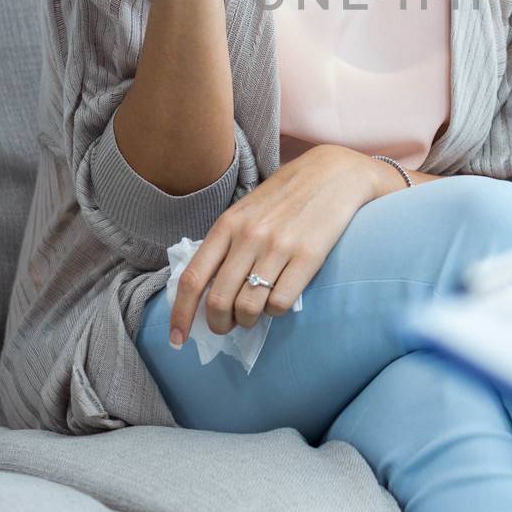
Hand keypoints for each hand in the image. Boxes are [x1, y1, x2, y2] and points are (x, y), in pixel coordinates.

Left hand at [169, 145, 385, 343]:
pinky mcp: (308, 256)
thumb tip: (206, 289)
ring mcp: (278, 247)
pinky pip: (280, 303)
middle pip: (218, 301)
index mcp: (227, 225)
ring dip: (248, 321)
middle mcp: (248, 236)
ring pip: (248, 308)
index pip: (193, 278)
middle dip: (218, 324)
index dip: (180, 314)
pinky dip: (276, 311)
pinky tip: (280, 297)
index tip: (176, 339)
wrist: (335, 172)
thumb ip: (226, 243)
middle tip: (226, 326)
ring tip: (255, 313)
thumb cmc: (287, 194)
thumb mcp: (247, 210)